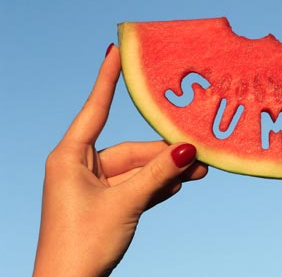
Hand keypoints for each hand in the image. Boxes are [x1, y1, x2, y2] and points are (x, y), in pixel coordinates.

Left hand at [33, 44, 208, 276]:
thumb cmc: (82, 242)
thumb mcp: (125, 203)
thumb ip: (158, 174)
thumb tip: (189, 150)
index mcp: (70, 157)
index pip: (95, 108)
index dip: (107, 79)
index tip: (116, 51)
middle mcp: (81, 166)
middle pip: (131, 149)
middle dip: (165, 153)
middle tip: (199, 153)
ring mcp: (95, 186)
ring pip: (138, 168)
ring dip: (167, 171)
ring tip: (200, 171)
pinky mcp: (107, 203)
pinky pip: (137, 185)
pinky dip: (157, 185)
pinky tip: (180, 185)